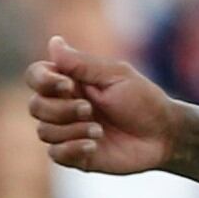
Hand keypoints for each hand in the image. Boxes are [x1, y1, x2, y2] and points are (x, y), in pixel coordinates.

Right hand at [26, 36, 179, 175]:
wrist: (163, 135)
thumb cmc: (143, 100)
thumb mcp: (115, 75)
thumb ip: (81, 63)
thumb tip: (53, 42)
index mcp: (71, 82)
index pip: (36, 76)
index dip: (44, 81)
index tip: (68, 85)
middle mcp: (65, 106)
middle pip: (36, 106)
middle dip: (61, 109)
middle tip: (89, 109)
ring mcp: (69, 131)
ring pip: (43, 131)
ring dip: (71, 129)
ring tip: (99, 130)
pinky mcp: (76, 155)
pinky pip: (55, 154)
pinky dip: (72, 149)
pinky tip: (94, 145)